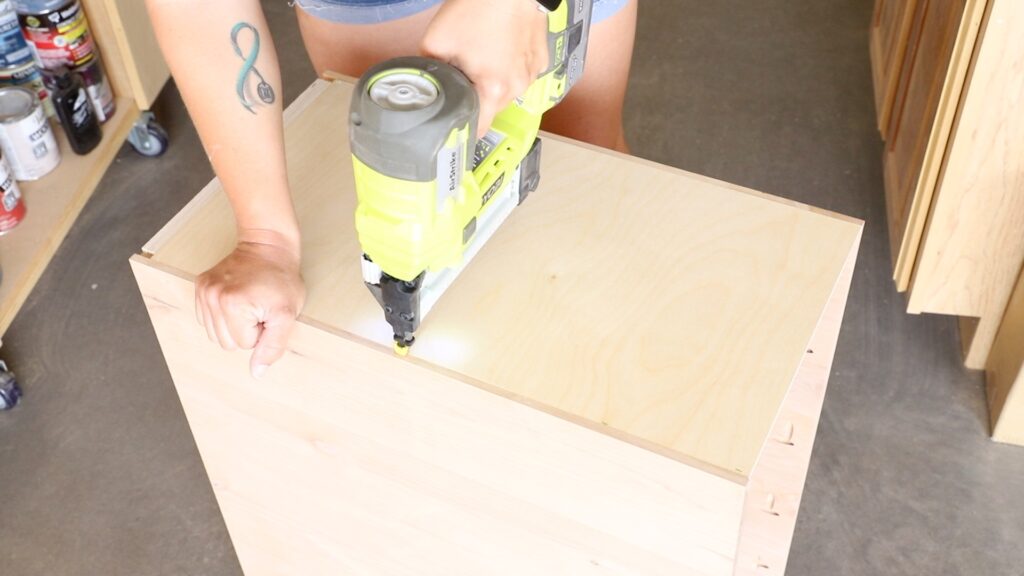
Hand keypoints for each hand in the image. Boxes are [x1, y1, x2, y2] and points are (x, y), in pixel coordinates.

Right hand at [195, 230, 304, 377]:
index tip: (267, 312)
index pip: (244, 345)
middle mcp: (212, 298)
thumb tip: (256, 373)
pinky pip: (207, 319)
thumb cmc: (281, 279)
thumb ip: (273, 346)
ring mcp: (204, 291)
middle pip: (226, 342)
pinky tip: (237, 300)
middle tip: (259, 309)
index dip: (260, 332)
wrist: (268, 245)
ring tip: (248, 304)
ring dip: (233, 325)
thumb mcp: (287, 315)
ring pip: (215, 333)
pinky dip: (222, 315)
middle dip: (246, 331)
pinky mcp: (200, 285)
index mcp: (232, 306)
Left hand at [420, 0, 548, 136]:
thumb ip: (428, 71)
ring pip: (506, 91)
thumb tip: (424, 86)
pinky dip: (509, 67)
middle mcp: (517, 88)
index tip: (454, 124)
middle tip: (464, 71)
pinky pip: (520, 74)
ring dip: (493, 82)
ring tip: (483, 53)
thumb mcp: (436, 41)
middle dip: (475, 97)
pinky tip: (500, 46)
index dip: (463, 128)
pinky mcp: (541, 60)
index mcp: (493, 90)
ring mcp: (532, 74)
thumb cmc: (476, 8)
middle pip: (491, 109)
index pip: (479, 129)